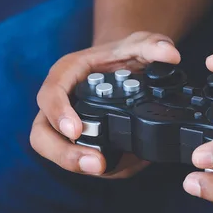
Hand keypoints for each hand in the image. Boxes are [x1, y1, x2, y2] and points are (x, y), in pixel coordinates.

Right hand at [30, 32, 180, 177]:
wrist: (126, 67)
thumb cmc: (124, 55)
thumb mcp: (140, 44)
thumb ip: (154, 45)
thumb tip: (170, 55)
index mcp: (66, 74)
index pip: (50, 94)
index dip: (58, 113)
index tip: (76, 129)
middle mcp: (61, 103)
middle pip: (42, 133)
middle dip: (63, 153)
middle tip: (94, 163)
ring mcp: (69, 125)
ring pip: (57, 152)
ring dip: (79, 165)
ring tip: (106, 168)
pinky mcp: (84, 143)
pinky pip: (84, 160)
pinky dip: (104, 166)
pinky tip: (127, 163)